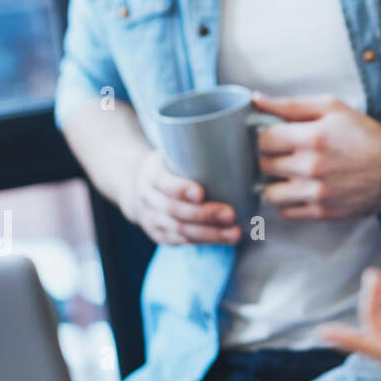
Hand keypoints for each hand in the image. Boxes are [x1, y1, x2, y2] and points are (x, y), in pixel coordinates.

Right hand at [120, 149, 241, 245]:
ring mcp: (152, 218)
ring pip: (178, 231)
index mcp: (151, 172)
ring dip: (209, 234)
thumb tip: (244, 138)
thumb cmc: (169, 164)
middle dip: (203, 215)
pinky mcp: (159, 234)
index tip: (200, 192)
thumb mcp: (172, 152)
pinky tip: (225, 239)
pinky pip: (181, 241)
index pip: (162, 182)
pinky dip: (204, 241)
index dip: (180, 189)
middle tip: (230, 214)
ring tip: (234, 233)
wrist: (136, 186)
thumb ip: (196, 149)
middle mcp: (148, 198)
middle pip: (173, 210)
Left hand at [251, 93, 380, 219]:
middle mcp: (311, 167)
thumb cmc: (365, 134)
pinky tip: (302, 190)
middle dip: (271, 159)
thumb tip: (256, 99)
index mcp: (312, 137)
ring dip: (276, 184)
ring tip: (290, 176)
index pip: (263, 140)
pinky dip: (289, 203)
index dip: (267, 137)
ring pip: (270, 194)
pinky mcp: (323, 212)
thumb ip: (291, 105)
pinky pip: (286, 213)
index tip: (276, 138)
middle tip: (285, 155)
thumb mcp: (332, 108)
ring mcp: (316, 193)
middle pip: (263, 166)